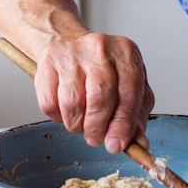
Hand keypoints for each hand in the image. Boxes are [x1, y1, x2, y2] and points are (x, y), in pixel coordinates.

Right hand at [35, 32, 154, 152]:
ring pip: (72, 102)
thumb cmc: (103, 68)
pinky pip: (49, 103)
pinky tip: (66, 110)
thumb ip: (136, 115)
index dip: (123, 124)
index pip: (129, 93)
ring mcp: (72, 54)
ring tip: (82, 122)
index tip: (117, 144)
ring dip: (77, 124)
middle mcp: (100, 49)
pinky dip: (58, 117)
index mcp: (126, 53)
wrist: (69, 43)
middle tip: (96, 138)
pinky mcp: (47, 62)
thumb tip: (139, 143)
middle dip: (98, 127)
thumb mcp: (128, 85)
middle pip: (100, 97)